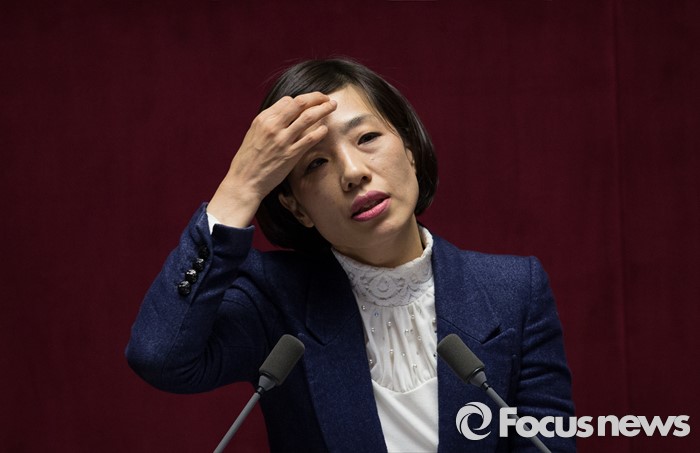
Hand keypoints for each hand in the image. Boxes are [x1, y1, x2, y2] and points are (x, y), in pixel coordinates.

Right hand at [208, 92, 336, 227]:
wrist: (244, 181)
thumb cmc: (248, 159)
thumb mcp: (254, 134)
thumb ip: (269, 122)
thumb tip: (286, 113)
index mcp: (263, 119)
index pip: (287, 100)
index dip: (301, 100)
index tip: (309, 104)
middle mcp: (273, 126)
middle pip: (300, 103)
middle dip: (317, 97)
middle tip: (327, 98)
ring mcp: (282, 140)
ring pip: (308, 117)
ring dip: (324, 109)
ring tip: (333, 106)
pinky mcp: (290, 155)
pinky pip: (310, 138)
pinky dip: (320, 131)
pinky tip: (325, 129)